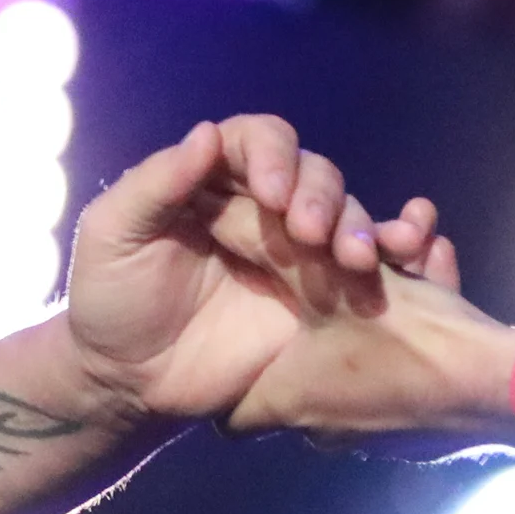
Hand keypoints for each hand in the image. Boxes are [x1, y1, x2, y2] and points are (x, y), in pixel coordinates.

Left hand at [63, 116, 429, 424]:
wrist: (128, 380)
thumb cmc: (110, 298)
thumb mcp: (112, 235)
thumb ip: (155, 184)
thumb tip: (208, 133)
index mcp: (210, 179)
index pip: (256, 141)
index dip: (272, 154)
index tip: (271, 191)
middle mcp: (260, 206)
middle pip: (311, 173)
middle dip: (321, 194)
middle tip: (310, 232)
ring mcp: (295, 251)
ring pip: (345, 215)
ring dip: (358, 226)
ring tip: (352, 258)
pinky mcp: (319, 296)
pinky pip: (365, 266)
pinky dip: (391, 254)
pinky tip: (404, 256)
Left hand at [223, 229, 514, 448]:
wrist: (503, 386)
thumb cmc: (403, 337)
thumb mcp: (325, 278)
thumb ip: (266, 246)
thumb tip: (214, 212)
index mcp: (285, 404)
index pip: (228, 414)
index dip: (229, 376)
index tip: (236, 332)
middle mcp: (321, 427)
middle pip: (293, 377)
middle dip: (312, 322)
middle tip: (325, 277)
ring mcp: (373, 429)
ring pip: (354, 359)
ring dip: (368, 309)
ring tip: (397, 257)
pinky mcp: (421, 421)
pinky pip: (399, 364)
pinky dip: (408, 324)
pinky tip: (436, 268)